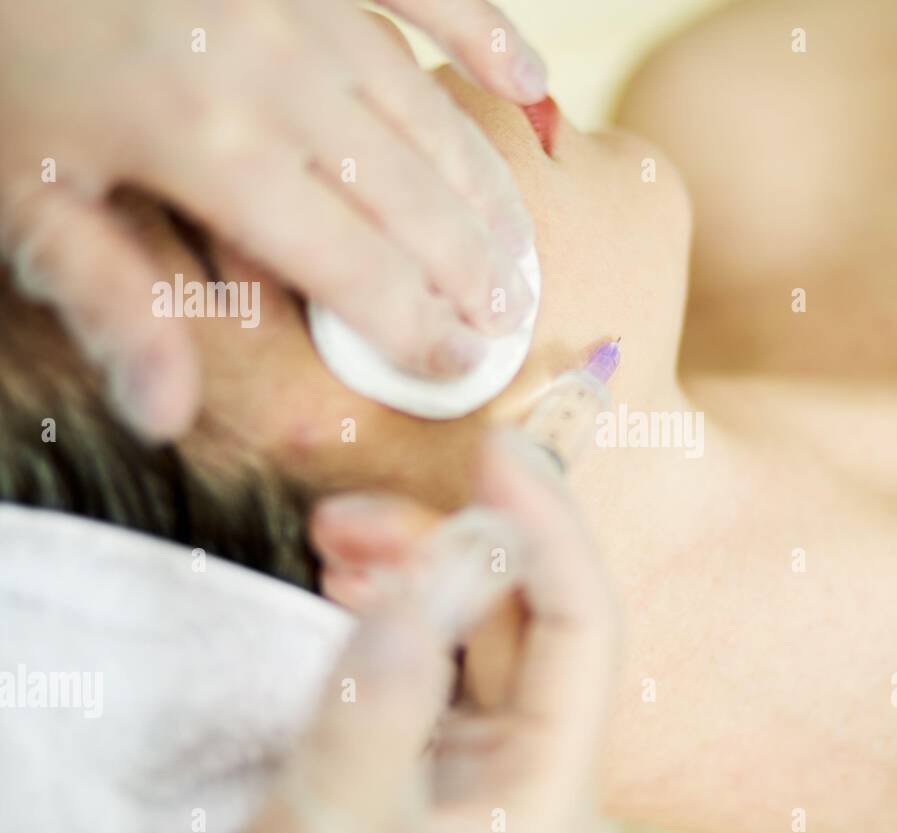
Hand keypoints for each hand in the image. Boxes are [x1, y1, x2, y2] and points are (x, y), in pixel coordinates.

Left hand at [0, 0, 543, 439]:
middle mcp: (283, 75)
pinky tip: (529, 79)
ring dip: (486, 191)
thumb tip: (165, 412)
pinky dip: (487, 33)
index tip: (460, 366)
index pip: (359, 269)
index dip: (420, 328)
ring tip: (518, 251)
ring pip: (432, 116)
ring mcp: (308, 4)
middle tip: (508, 321)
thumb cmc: (6, 64)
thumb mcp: (28, 195)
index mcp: (216, 149)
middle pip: (416, 201)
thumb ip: (108, 298)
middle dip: (472, 273)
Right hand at [220, 432, 621, 832]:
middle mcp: (537, 779)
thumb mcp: (334, 832)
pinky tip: (354, 593)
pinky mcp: (440, 777)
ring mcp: (489, 778)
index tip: (497, 449)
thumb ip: (376, 708)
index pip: (582, 628)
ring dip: (417, 580)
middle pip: (527, 626)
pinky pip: (439, 676)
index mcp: (552, 794)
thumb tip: (420, 584)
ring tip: (336, 545)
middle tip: (353, 516)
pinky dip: (398, 624)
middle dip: (452, 549)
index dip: (548, 527)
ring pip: (480, 644)